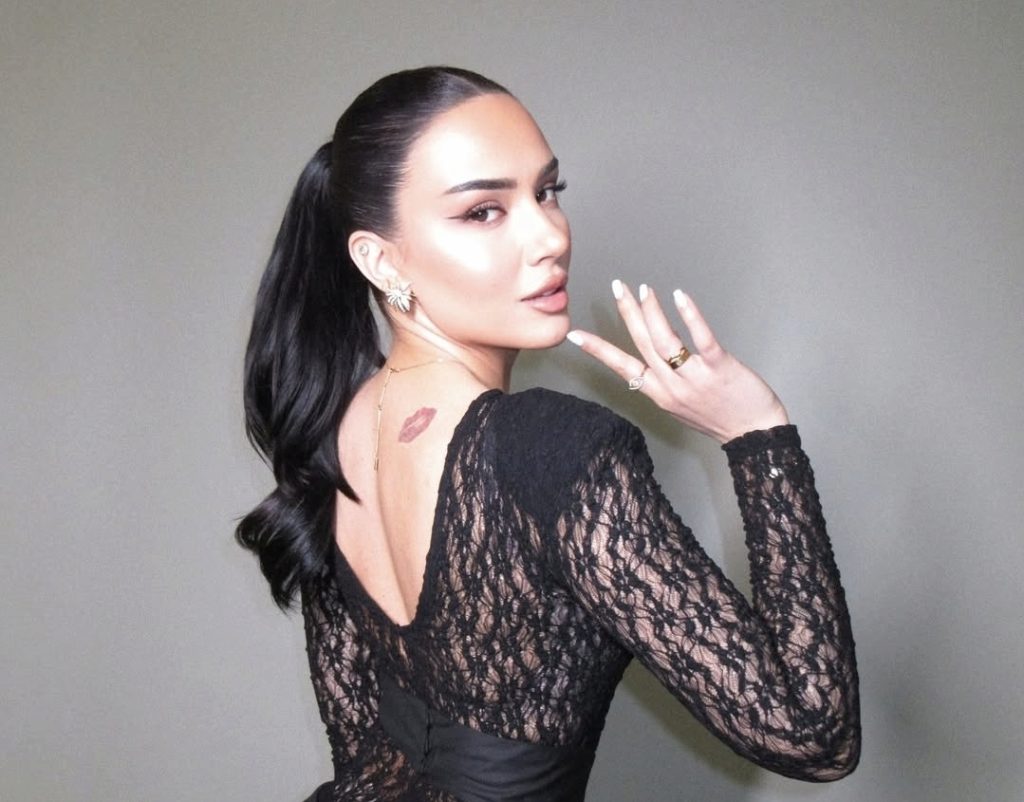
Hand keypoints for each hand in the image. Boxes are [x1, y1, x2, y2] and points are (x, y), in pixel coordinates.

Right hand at [566, 281, 788, 443]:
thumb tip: (652, 358)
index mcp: (659, 394)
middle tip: (617, 286)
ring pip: (664, 340)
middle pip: (641, 343)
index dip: (597, 350)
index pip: (621, 367)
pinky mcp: (719, 367)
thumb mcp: (681, 407)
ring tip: (643, 288)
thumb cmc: (719, 419)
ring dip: (651, 310)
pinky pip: (699, 338)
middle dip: (627, 312)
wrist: (754, 436)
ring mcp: (694, 377)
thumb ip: (665, 383)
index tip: (574, 334)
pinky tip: (679, 296)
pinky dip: (688, 315)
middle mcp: (671, 386)